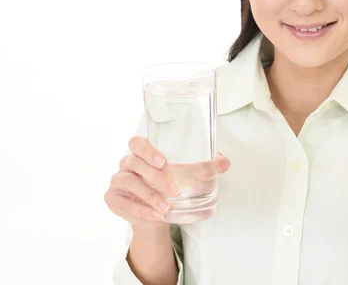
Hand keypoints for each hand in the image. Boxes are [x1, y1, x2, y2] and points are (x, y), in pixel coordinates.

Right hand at [104, 136, 230, 229]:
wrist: (154, 214)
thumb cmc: (169, 186)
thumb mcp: (185, 175)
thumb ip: (205, 166)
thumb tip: (224, 163)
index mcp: (142, 152)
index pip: (137, 142)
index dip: (148, 150)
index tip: (164, 161)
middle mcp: (127, 163)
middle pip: (133, 162)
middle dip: (155, 176)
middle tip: (175, 189)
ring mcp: (118, 181)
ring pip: (129, 182)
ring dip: (150, 195)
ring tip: (167, 207)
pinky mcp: (114, 199)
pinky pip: (124, 203)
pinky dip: (142, 210)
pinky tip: (157, 215)